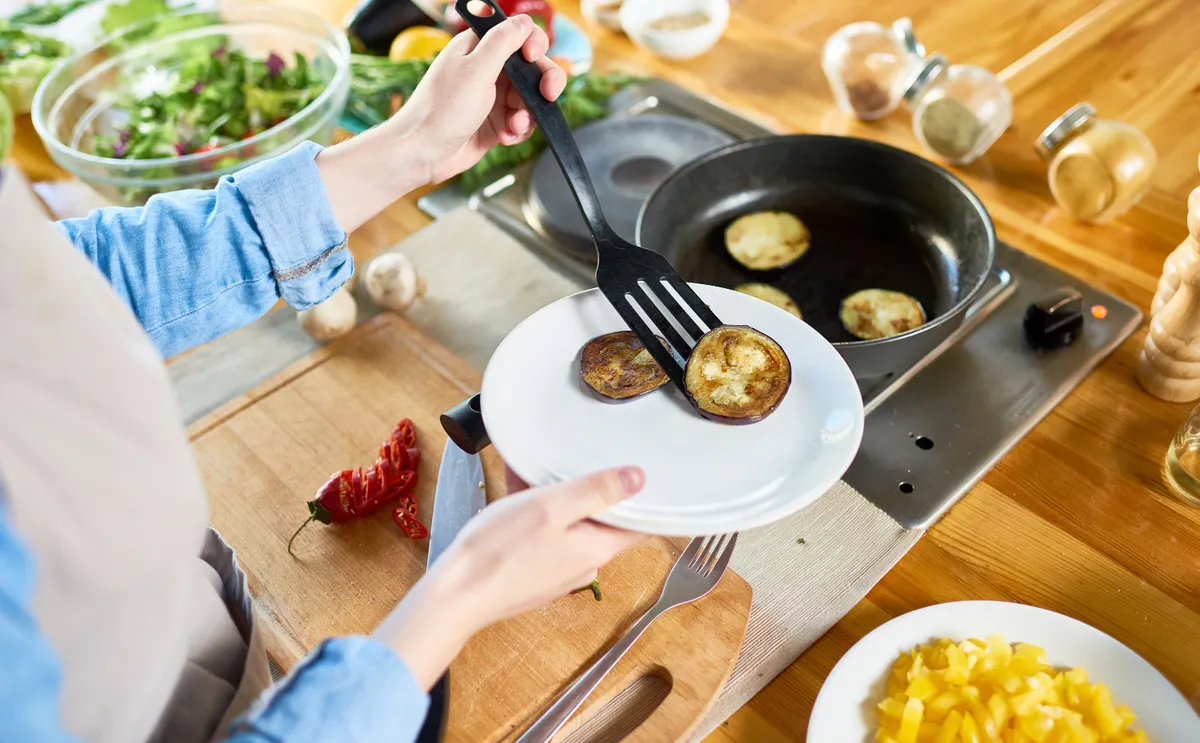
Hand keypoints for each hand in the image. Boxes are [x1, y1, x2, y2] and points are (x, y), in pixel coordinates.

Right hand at [374, 466, 647, 687]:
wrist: (455, 596)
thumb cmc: (499, 550)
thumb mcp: (550, 507)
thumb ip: (596, 491)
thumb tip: (639, 477)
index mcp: (598, 548)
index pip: (641, 522)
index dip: (644, 495)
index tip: (641, 468)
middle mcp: (585, 564)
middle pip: (602, 518)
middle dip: (587, 488)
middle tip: (571, 459)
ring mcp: (559, 571)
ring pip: (569, 523)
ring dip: (554, 497)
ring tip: (530, 471)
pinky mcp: (535, 573)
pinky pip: (545, 536)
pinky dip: (535, 513)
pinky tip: (514, 491)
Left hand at [390, 14, 567, 183]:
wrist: (423, 153)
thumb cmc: (441, 111)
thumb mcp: (475, 70)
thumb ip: (503, 42)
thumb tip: (524, 21)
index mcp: (478, 48)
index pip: (518, 35)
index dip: (533, 45)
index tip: (533, 59)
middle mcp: (486, 70)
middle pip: (531, 69)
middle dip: (542, 84)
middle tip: (547, 95)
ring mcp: (492, 97)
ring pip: (530, 99)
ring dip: (527, 114)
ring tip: (513, 126)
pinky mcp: (495, 122)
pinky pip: (521, 122)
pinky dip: (518, 131)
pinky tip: (505, 137)